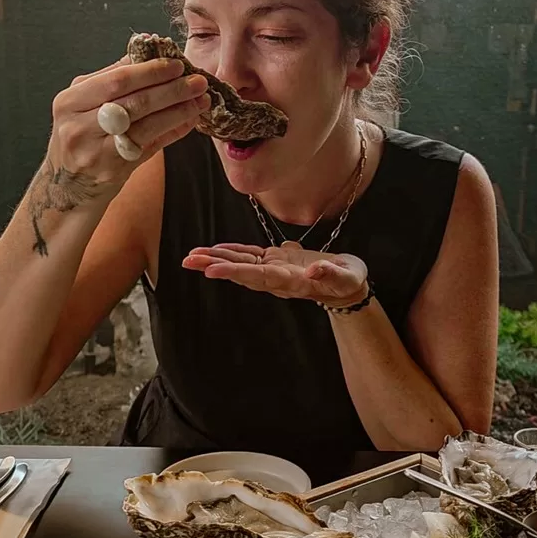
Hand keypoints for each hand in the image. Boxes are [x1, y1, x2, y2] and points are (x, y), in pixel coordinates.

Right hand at [48, 54, 210, 192]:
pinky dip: (174, 131)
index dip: (151, 72)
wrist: (68, 187)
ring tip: (201, 99)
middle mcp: (81, 127)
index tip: (177, 64)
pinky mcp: (116, 170)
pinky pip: (152, 146)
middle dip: (172, 90)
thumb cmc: (78, 138)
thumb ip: (109, 79)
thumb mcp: (80, 105)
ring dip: (179, 110)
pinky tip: (190, 120)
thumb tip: (145, 51)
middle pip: (135, 103)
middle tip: (198, 81)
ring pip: (147, 126)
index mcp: (70, 102)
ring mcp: (98, 152)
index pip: (117, 81)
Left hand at [182, 242, 368, 307]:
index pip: (257, 276)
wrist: (347, 287)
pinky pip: (249, 257)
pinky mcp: (276, 261)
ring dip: (215, 260)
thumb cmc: (348, 281)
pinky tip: (214, 250)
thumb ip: (331, 274)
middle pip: (240, 272)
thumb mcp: (346, 277)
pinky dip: (231, 252)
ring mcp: (274, 270)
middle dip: (214, 266)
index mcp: (290, 281)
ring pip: (240, 264)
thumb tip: (313, 271)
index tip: (211, 271)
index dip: (234, 272)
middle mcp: (276, 278)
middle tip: (188, 261)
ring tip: (191, 256)